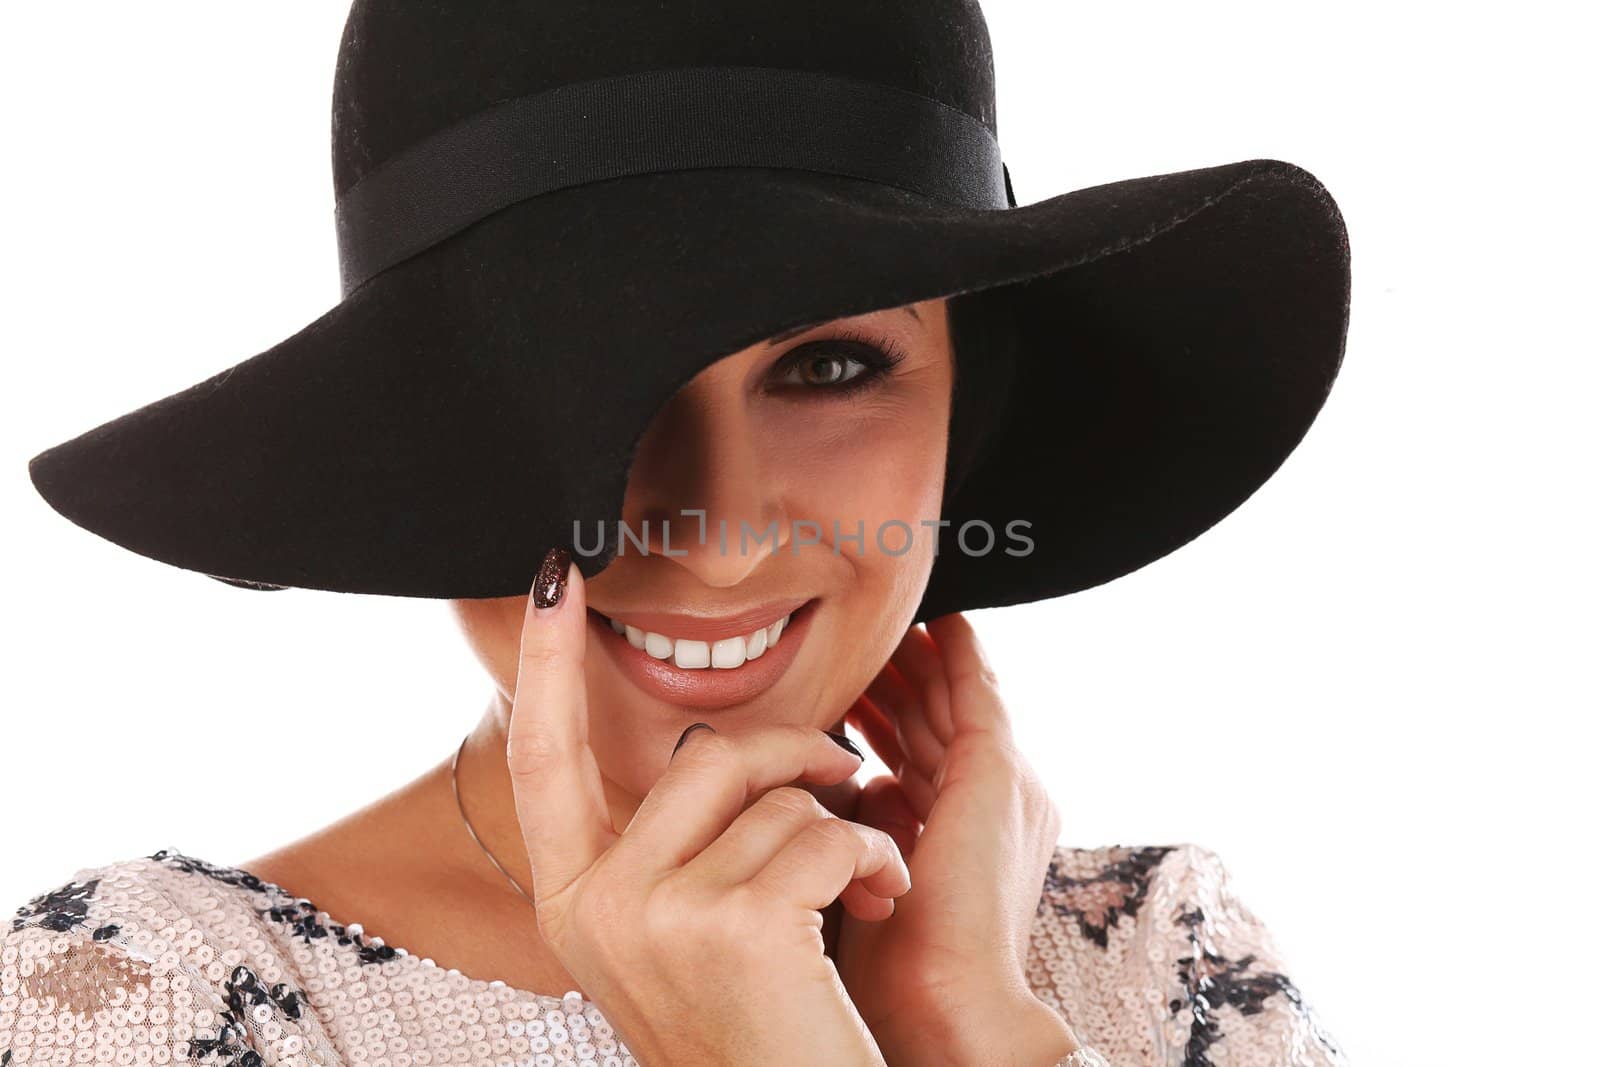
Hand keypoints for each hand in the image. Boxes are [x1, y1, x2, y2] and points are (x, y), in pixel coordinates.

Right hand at [506, 548, 909, 1066]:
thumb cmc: (758, 1026)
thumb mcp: (681, 935)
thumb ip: (670, 846)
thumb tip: (698, 740)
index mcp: (572, 905)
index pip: (542, 759)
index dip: (544, 665)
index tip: (553, 579)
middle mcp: (597, 909)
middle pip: (696, 753)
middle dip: (793, 753)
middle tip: (845, 778)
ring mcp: (657, 916)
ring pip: (773, 795)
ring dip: (844, 825)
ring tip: (863, 885)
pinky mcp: (734, 925)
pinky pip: (823, 833)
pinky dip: (874, 859)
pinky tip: (878, 903)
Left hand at [835, 614, 1080, 1065]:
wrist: (944, 998)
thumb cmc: (898, 962)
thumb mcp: (872, 872)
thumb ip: (865, 824)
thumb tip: (841, 787)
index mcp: (964, 831)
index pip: (917, 752)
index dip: (880, 713)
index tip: (843, 685)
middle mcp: (993, 802)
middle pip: (934, 717)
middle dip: (894, 677)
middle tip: (858, 636)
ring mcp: (1002, 782)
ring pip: (950, 696)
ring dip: (915, 657)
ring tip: (882, 618)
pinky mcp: (998, 769)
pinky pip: (978, 689)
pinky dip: (958, 652)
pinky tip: (939, 618)